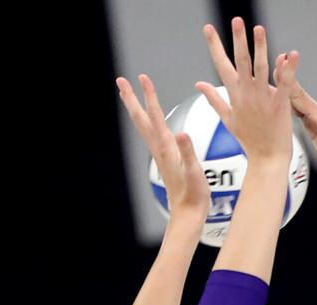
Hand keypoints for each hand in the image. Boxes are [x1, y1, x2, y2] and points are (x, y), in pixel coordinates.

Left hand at [117, 74, 209, 219]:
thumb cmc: (193, 195)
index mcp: (166, 147)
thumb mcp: (195, 172)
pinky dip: (147, 121)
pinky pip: (151, 134)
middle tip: (121, 81)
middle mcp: (158, 148)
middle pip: (140, 119)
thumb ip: (188, 152)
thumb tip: (180, 133)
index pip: (155, 116)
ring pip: (143, 126)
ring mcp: (159, 154)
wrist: (187, 214)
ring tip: (130, 95)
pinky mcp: (164, 160)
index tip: (143, 77)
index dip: (149, 96)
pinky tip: (151, 121)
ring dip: (135, 108)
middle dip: (131, 99)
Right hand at [197, 18, 293, 163]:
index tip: (208, 29)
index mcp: (235, 95)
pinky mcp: (280, 105)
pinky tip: (291, 54)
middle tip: (236, 20)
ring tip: (258, 29)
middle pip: (241, 62)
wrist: (267, 159)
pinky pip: (285, 83)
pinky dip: (288, 69)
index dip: (215, 46)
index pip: (222, 65)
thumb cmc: (249, 140)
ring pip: (261, 68)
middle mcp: (247, 94)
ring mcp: (263, 99)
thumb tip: (198, 84)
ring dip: (260, 47)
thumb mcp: (227, 119)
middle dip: (238, 40)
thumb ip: (213, 99)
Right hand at [275, 52, 316, 188]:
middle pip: (297, 95)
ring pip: (296, 102)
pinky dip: (286, 105)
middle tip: (273, 62)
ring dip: (285, 89)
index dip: (289, 83)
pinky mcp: (313, 128)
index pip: (301, 98)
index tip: (279, 68)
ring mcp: (316, 121)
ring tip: (273, 76)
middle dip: (285, 79)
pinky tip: (279, 102)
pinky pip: (297, 112)